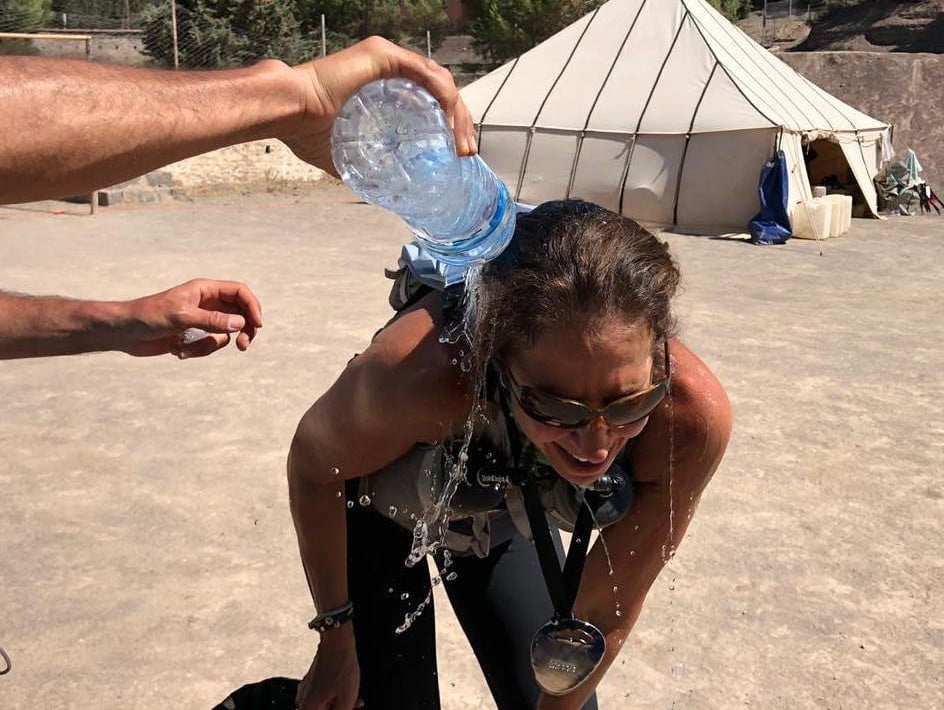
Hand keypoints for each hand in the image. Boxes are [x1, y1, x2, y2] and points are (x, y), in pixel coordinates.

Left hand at [117, 279, 262, 358]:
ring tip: (188, 349)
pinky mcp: (194, 335)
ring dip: (210, 346)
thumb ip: (212, 320)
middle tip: (243, 346)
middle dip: (243, 330)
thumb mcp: (182, 317)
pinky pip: (210, 345)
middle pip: (239, 313)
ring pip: (225, 334)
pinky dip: (197, 351)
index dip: (252, 306)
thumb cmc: (148, 317)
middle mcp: (207, 303)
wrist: (124, 332)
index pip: (239, 292)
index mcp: (205, 290)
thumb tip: (241, 323)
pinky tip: (178, 351)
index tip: (257, 325)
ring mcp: (201, 320)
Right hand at [282, 36, 475, 175]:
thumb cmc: (306, 132)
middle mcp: (390, 70)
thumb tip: (380, 194)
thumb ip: (365, 166)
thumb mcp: (346, 155)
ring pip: (439, 81)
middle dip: (460, 122)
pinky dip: (443, 95)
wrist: (288, 114)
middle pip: (441, 91)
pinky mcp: (383, 56)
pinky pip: (425, 72)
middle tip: (466, 151)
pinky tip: (449, 118)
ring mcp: (388, 60)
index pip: (431, 101)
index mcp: (383, 88)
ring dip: (456, 112)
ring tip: (461, 142)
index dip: (450, 125)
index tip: (458, 152)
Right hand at [295, 626, 361, 709]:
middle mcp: (302, 701)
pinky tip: (347, 690)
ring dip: (340, 703)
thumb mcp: (347, 700)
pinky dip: (335, 695)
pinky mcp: (310, 680)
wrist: (337, 641)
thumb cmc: (341, 668)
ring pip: (324, 705)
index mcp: (308, 708)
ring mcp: (304, 690)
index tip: (351, 708)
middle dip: (341, 709)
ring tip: (356, 697)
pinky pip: (322, 694)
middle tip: (356, 704)